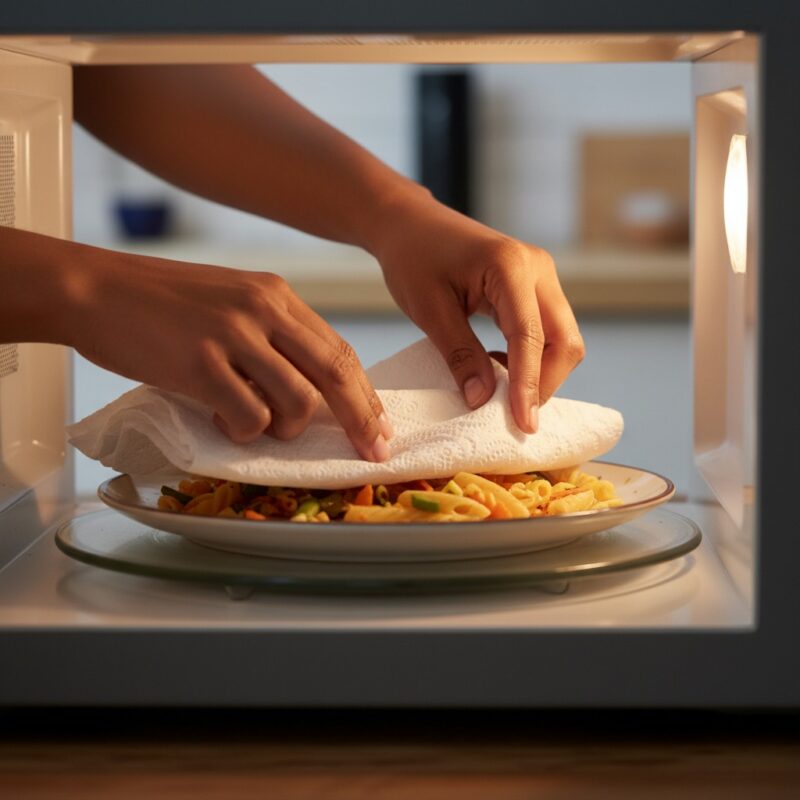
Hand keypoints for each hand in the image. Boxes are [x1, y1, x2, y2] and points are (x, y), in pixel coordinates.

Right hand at [69, 250, 391, 459]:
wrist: (94, 288)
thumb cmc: (161, 302)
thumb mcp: (230, 302)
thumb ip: (272, 335)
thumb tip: (309, 388)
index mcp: (276, 295)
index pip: (339, 350)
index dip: (363, 393)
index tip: (378, 424)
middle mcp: (263, 310)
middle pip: (335, 374)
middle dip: (360, 419)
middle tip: (370, 451)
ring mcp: (233, 335)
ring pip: (297, 401)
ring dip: (287, 428)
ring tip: (260, 426)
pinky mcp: (200, 364)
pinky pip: (249, 416)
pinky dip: (243, 431)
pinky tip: (222, 422)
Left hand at [373, 193, 583, 432]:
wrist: (409, 223)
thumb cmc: (413, 258)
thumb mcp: (429, 310)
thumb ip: (460, 355)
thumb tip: (483, 401)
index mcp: (510, 266)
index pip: (531, 337)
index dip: (529, 385)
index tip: (523, 424)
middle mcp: (537, 267)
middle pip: (565, 340)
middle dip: (545, 383)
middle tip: (512, 416)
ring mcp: (541, 275)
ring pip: (562, 338)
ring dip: (540, 372)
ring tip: (500, 390)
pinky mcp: (535, 285)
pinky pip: (548, 330)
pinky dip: (532, 357)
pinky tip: (499, 365)